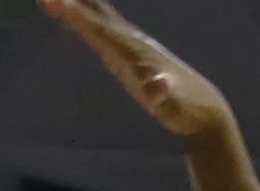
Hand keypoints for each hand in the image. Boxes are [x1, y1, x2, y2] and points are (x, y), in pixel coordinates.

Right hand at [38, 0, 233, 141]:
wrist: (204, 109)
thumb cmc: (186, 110)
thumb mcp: (175, 108)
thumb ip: (165, 97)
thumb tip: (157, 88)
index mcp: (136, 52)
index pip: (102, 31)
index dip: (78, 17)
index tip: (54, 1)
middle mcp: (132, 41)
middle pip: (98, 14)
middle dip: (74, 1)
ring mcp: (131, 44)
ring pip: (100, 15)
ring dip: (78, 2)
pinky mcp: (129, 51)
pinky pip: (102, 25)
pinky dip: (85, 13)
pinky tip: (73, 8)